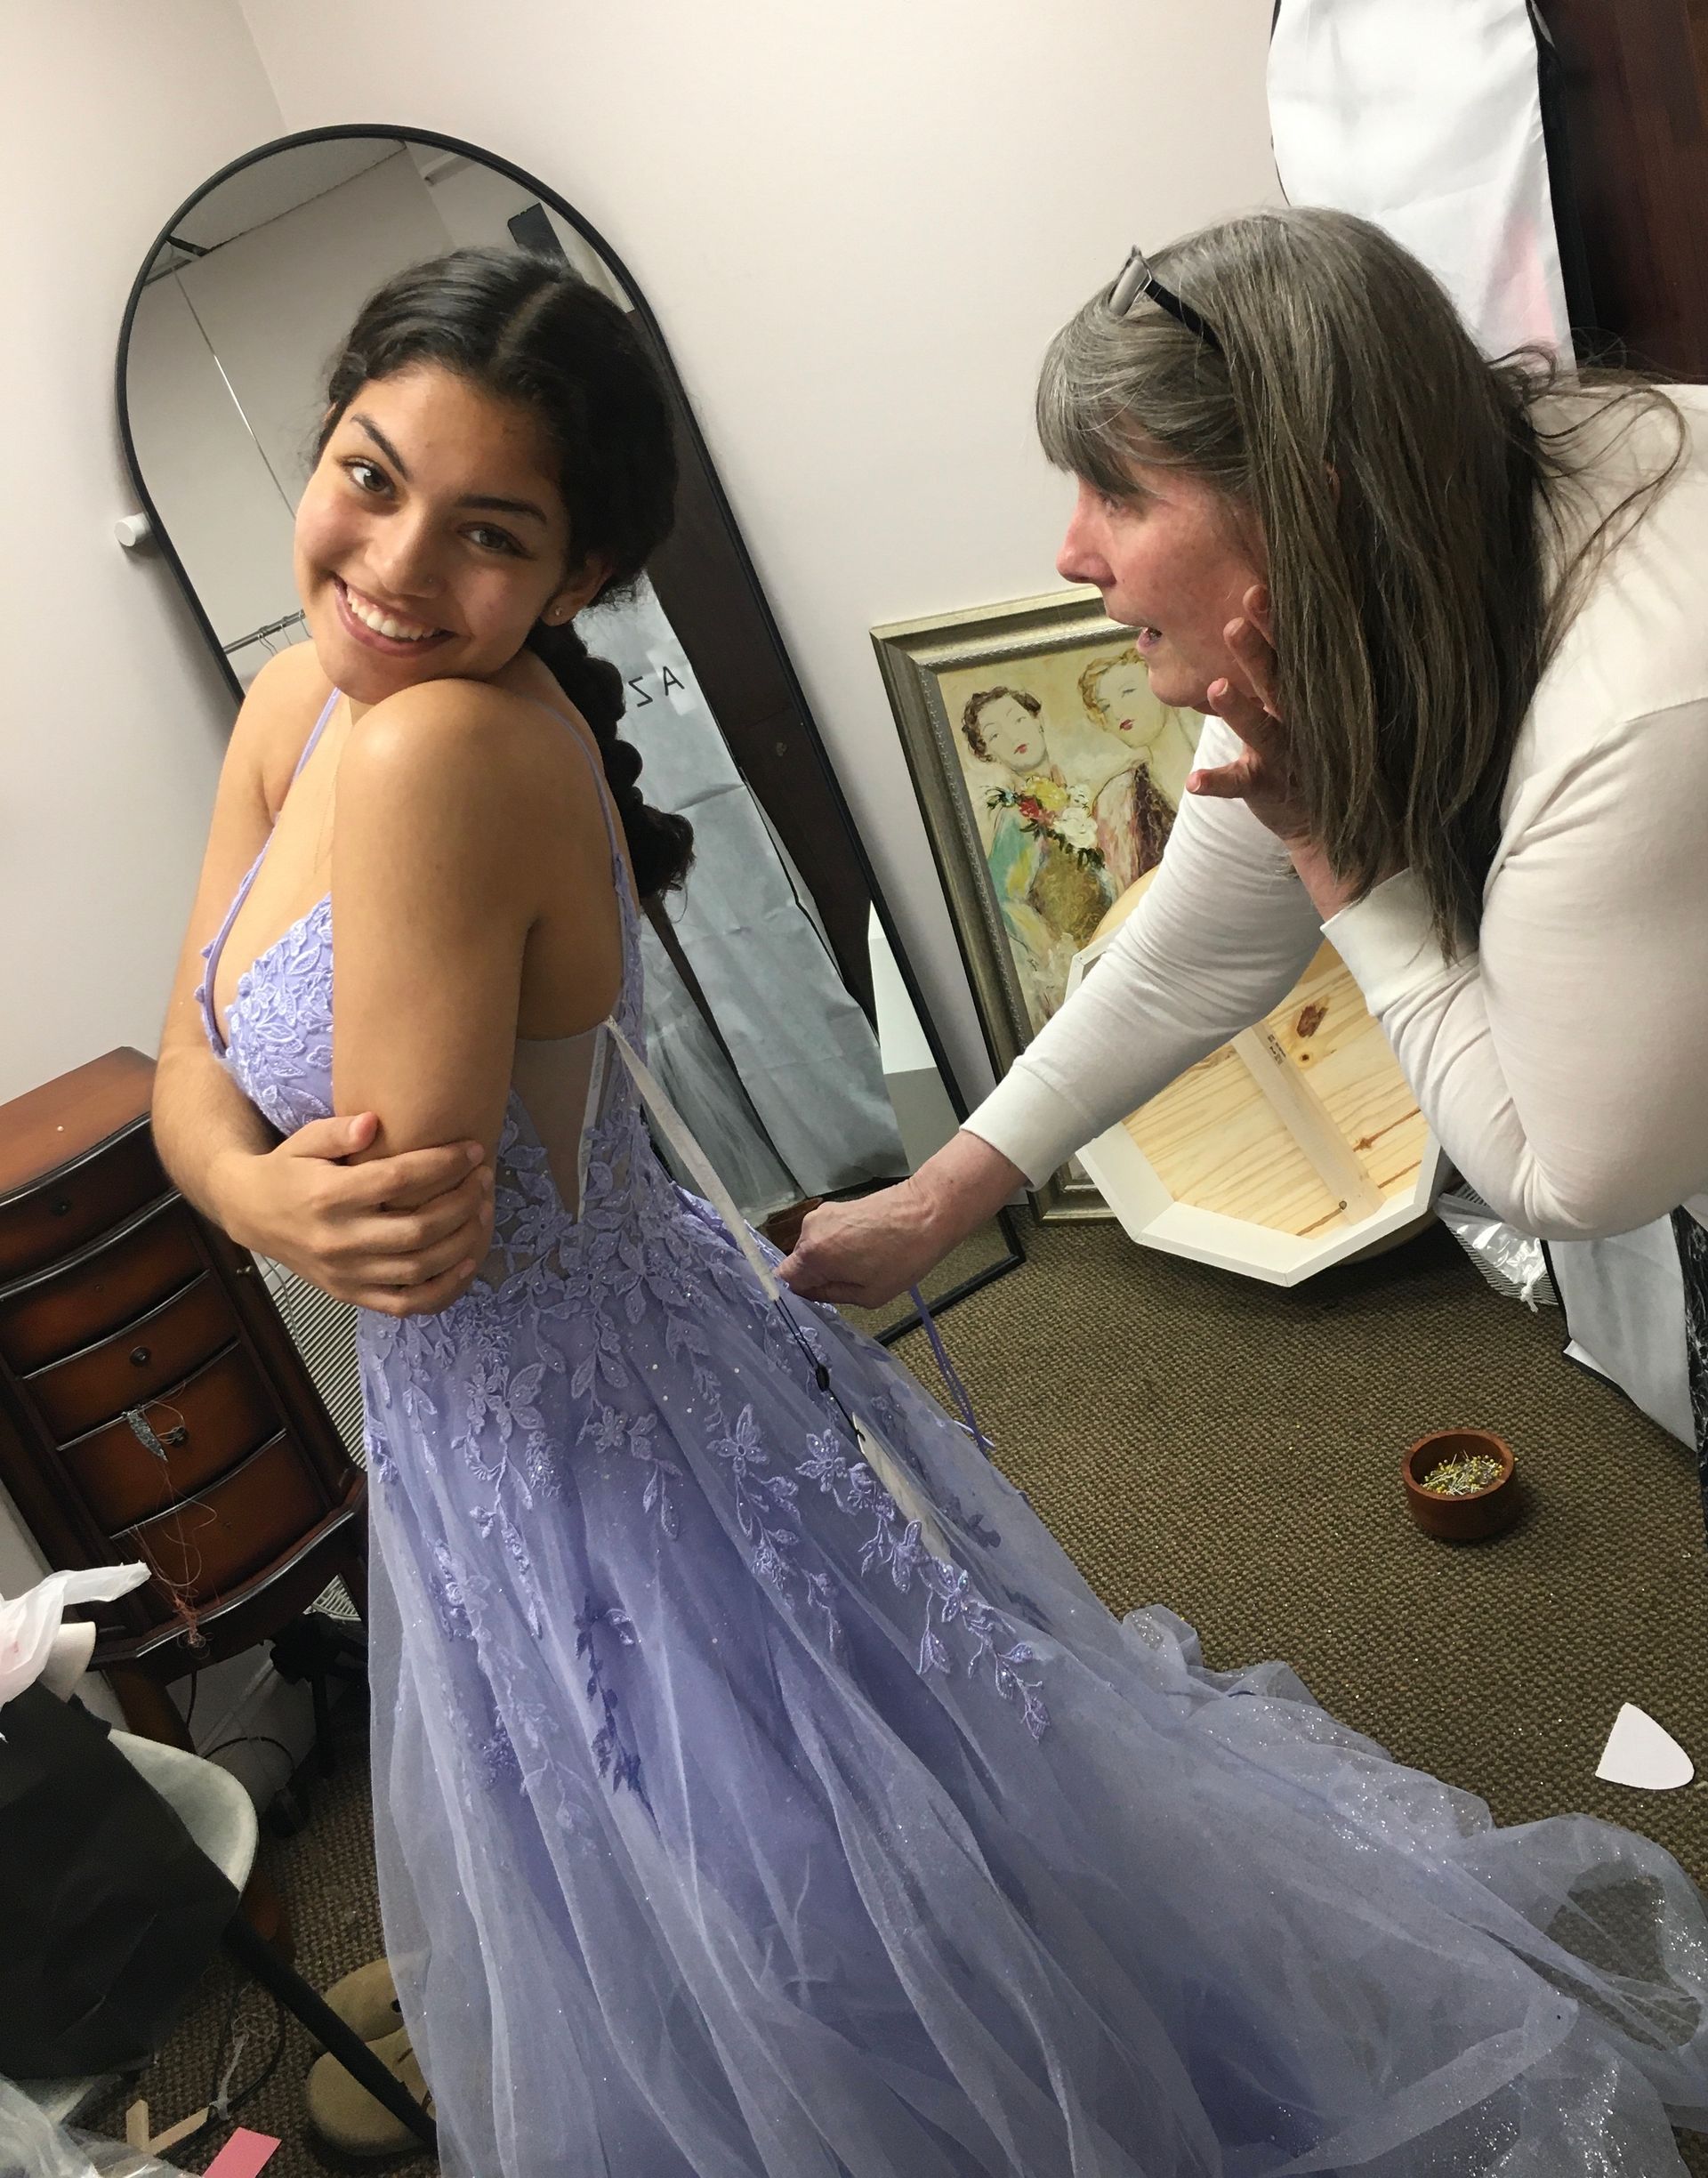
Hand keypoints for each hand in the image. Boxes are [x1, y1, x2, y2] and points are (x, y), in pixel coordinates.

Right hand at [211, 1113, 494, 1315]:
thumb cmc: (288, 1169)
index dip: (442, 1164)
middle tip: (484, 1180)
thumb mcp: (305, 1140)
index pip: (398, 1180)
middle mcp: (338, 1240)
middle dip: (462, 1203)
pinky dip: (442, 1290)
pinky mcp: (350, 1294)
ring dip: (461, 1242)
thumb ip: (339, 1132)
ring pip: (418, 1267)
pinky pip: (404, 1303)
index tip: (472, 1150)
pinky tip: (466, 1263)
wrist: (250, 1213)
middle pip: (417, 1228)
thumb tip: (374, 1122)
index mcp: (328, 1196)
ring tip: (484, 1213)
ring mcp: (345, 1273)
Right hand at [777, 1180, 943, 1308]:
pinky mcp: (836, 1205)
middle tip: (852, 1281)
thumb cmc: (904, 1257)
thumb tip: (810, 1291)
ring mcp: (822, 1214)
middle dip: (818, 1274)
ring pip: (814, 1247)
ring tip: (864, 1262)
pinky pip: (827, 1234)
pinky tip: (866, 1248)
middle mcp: (809, 1229)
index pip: (784, 1279)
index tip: (822, 1294)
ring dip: (831, 1258)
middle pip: (799, 1261)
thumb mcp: (868, 1295)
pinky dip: (840, 1244)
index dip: (802, 1290)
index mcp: (813, 1254)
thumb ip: (830, 1295)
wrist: (928, 1211)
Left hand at [1186, 585, 1314, 848]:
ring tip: (1216, 687)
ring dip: (1239, 709)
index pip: (1288, 653)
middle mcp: (1296, 719)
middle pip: (1277, 681)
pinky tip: (1194, 780)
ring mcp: (1283, 753)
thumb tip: (1247, 620)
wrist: (1326, 817)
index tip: (1256, 589)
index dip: (1273, 624)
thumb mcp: (1294, 707)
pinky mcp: (1267, 787)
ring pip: (1262, 729)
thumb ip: (1277, 671)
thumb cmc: (1304, 748)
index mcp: (1300, 695)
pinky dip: (1217, 782)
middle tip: (1233, 623)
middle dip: (1256, 652)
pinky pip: (1240, 784)